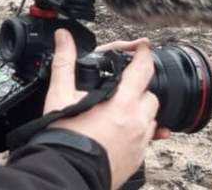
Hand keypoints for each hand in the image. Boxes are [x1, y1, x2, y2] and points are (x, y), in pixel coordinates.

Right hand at [43, 30, 169, 189]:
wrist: (66, 174)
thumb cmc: (64, 138)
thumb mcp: (60, 95)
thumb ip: (64, 62)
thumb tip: (63, 37)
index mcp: (122, 103)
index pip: (142, 69)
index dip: (143, 52)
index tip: (143, 45)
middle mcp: (137, 122)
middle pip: (149, 94)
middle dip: (139, 86)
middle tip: (121, 85)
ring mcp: (140, 141)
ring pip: (151, 117)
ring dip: (140, 109)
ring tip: (120, 108)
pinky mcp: (138, 158)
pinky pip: (148, 138)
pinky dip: (140, 130)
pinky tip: (126, 129)